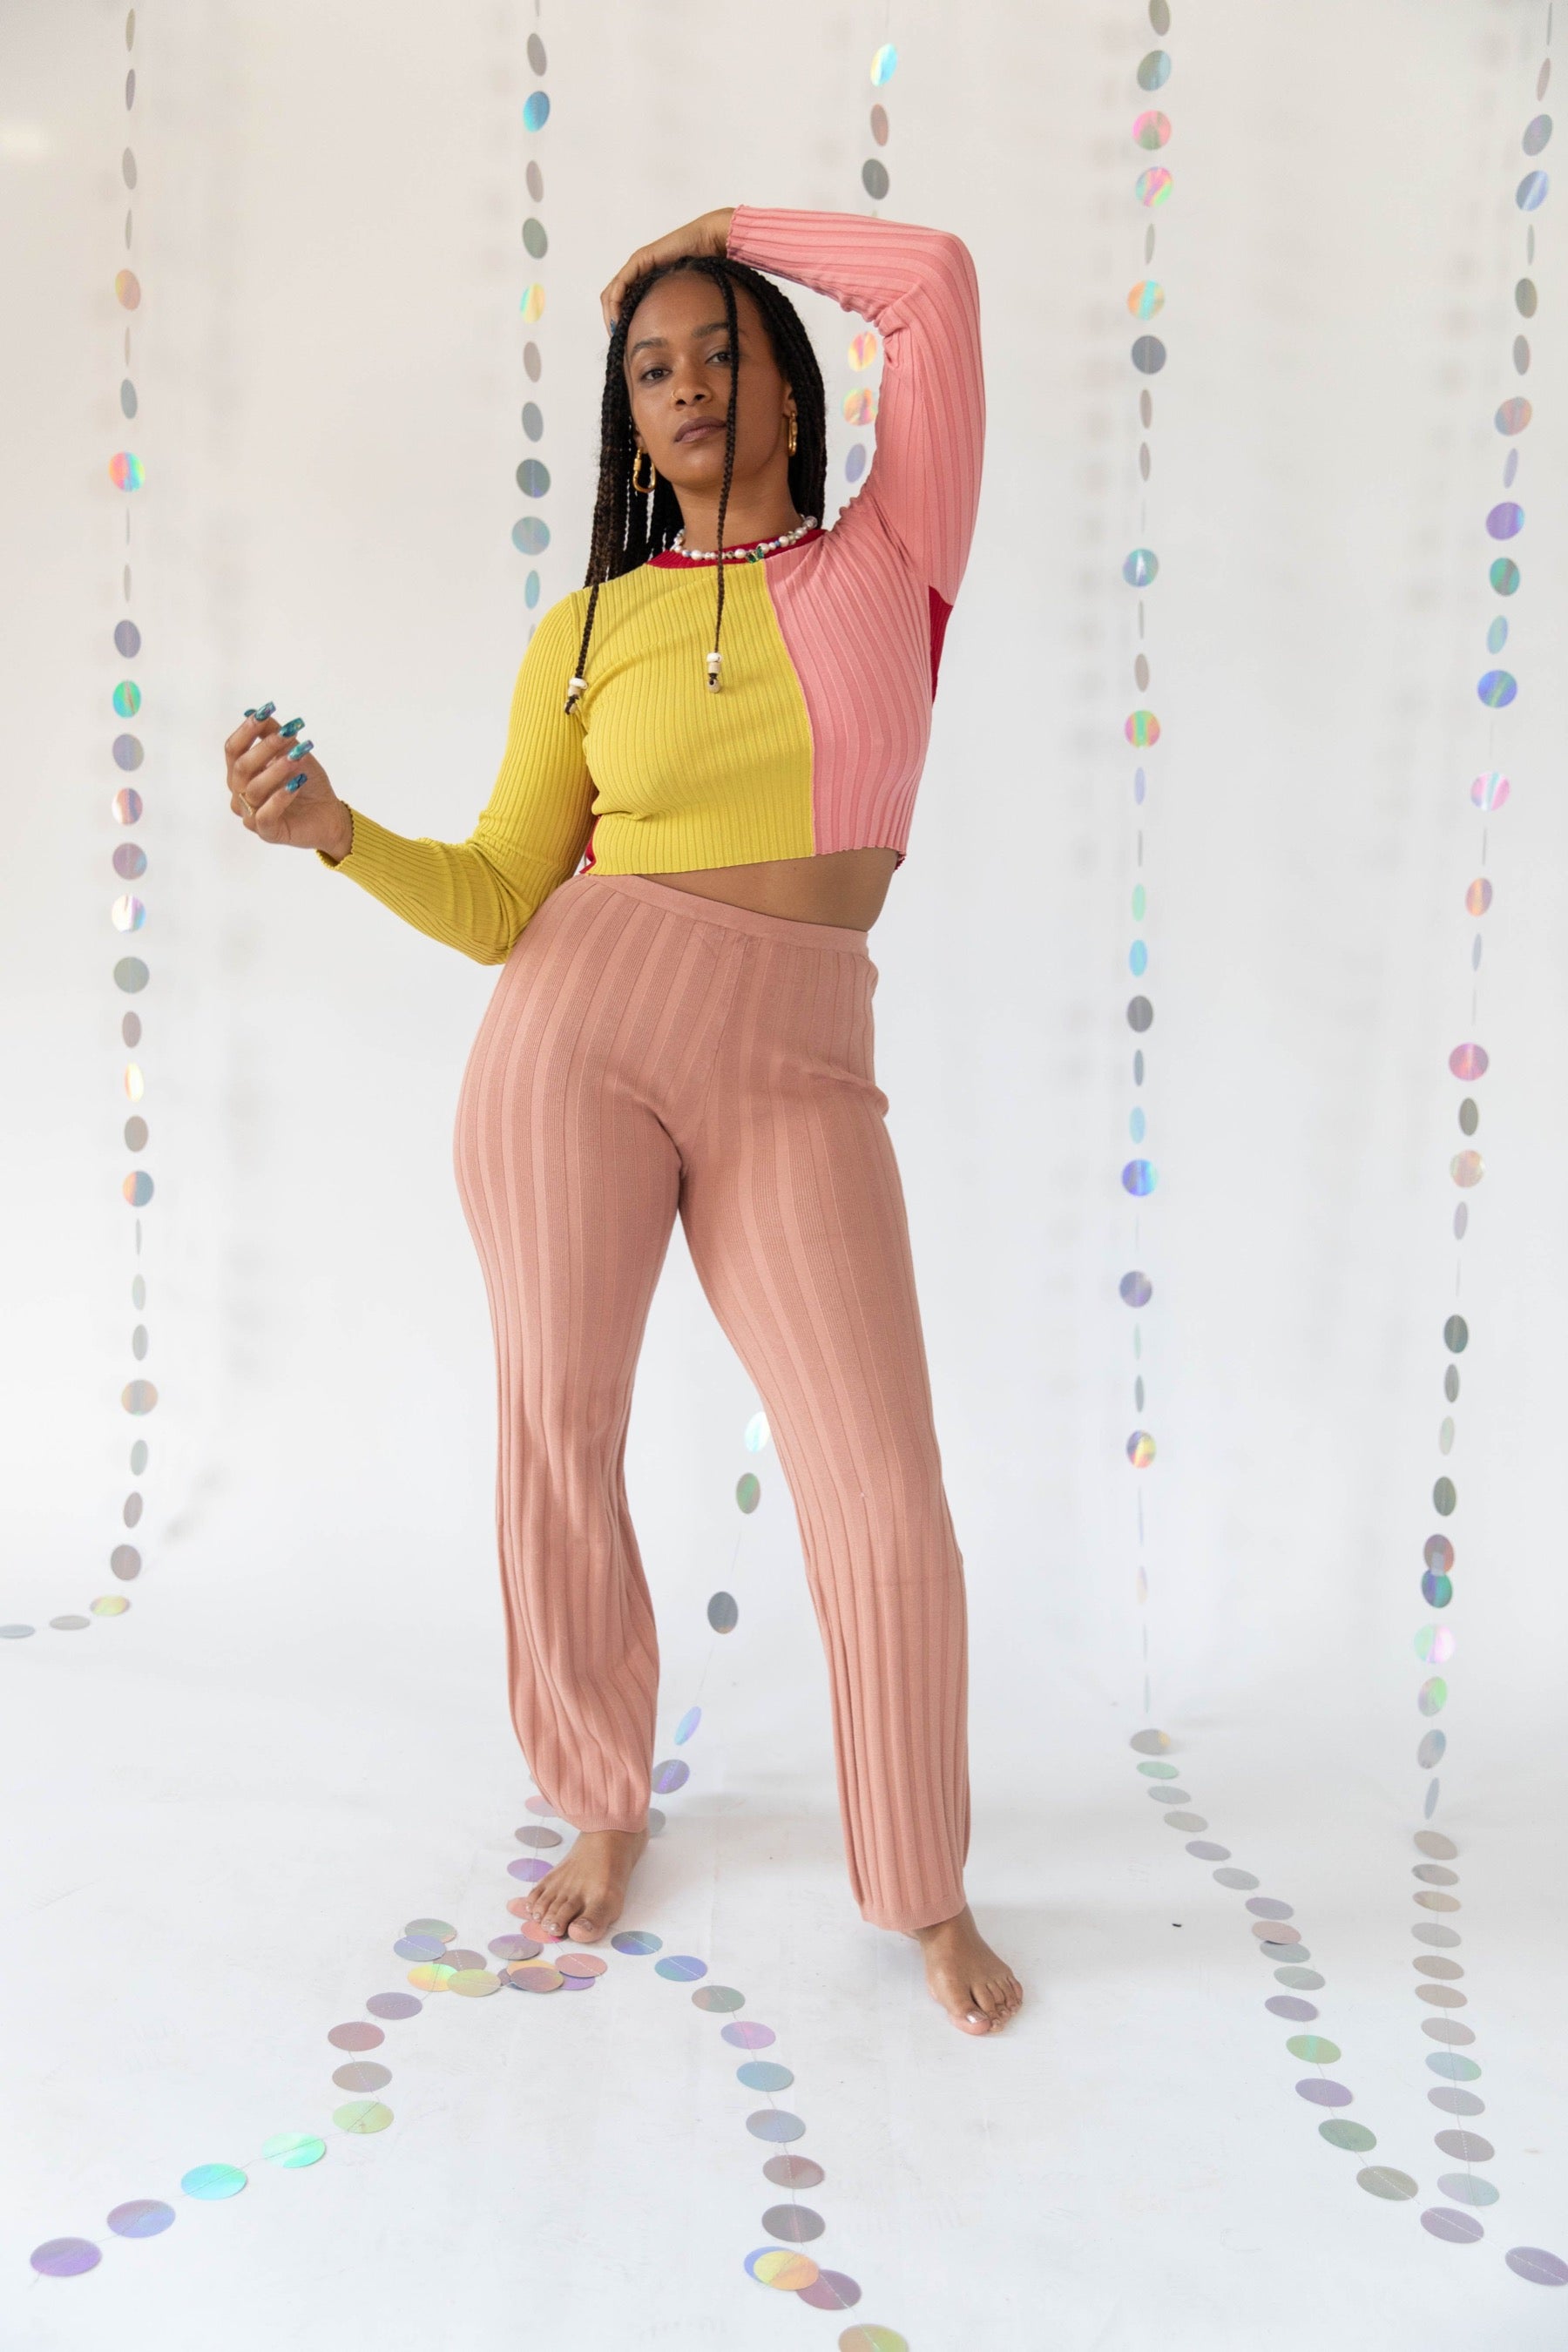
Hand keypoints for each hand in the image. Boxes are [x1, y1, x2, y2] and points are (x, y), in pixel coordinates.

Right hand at [223, 711, 350, 857]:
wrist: (328, 813)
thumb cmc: (305, 782)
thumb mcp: (291, 752)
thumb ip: (272, 734)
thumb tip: (254, 711)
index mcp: (240, 773)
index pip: (233, 749)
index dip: (247, 730)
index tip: (266, 711)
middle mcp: (240, 793)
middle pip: (242, 766)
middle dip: (266, 747)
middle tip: (289, 734)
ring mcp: (250, 814)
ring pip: (254, 789)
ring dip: (277, 769)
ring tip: (299, 757)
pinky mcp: (266, 832)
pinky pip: (265, 815)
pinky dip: (281, 797)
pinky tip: (296, 784)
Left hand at [600, 207, 735, 333]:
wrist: (711, 243)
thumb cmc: (707, 270)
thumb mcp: (685, 300)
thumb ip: (674, 313)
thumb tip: (674, 342)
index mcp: (646, 283)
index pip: (623, 305)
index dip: (620, 326)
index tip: (625, 346)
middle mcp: (638, 274)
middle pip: (613, 301)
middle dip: (613, 324)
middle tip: (620, 344)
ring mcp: (637, 266)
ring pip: (612, 295)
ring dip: (610, 317)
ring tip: (618, 335)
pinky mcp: (639, 261)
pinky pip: (619, 286)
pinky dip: (615, 305)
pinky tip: (620, 320)